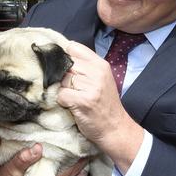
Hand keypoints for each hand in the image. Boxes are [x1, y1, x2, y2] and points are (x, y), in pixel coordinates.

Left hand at [58, 41, 143, 171]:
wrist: (116, 128)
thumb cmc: (104, 105)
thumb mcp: (100, 79)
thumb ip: (85, 67)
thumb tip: (60, 57)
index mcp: (100, 64)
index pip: (73, 47)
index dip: (65, 57)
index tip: (65, 67)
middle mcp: (97, 72)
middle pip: (65, 63)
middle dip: (63, 76)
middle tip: (72, 89)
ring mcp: (91, 86)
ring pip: (61, 79)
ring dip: (62, 90)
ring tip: (74, 98)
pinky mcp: (83, 100)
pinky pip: (61, 94)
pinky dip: (62, 101)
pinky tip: (72, 106)